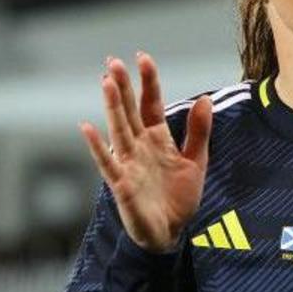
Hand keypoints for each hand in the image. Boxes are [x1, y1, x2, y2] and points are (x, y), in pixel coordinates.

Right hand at [79, 52, 212, 252]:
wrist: (171, 233)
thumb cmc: (180, 198)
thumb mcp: (196, 161)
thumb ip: (199, 131)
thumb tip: (205, 98)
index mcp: (158, 139)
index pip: (151, 104)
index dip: (148, 82)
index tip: (143, 58)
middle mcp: (140, 146)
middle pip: (130, 111)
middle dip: (123, 87)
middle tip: (113, 61)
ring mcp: (129, 163)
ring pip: (118, 129)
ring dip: (112, 107)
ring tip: (105, 82)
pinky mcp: (121, 183)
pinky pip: (107, 162)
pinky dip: (98, 146)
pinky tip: (87, 128)